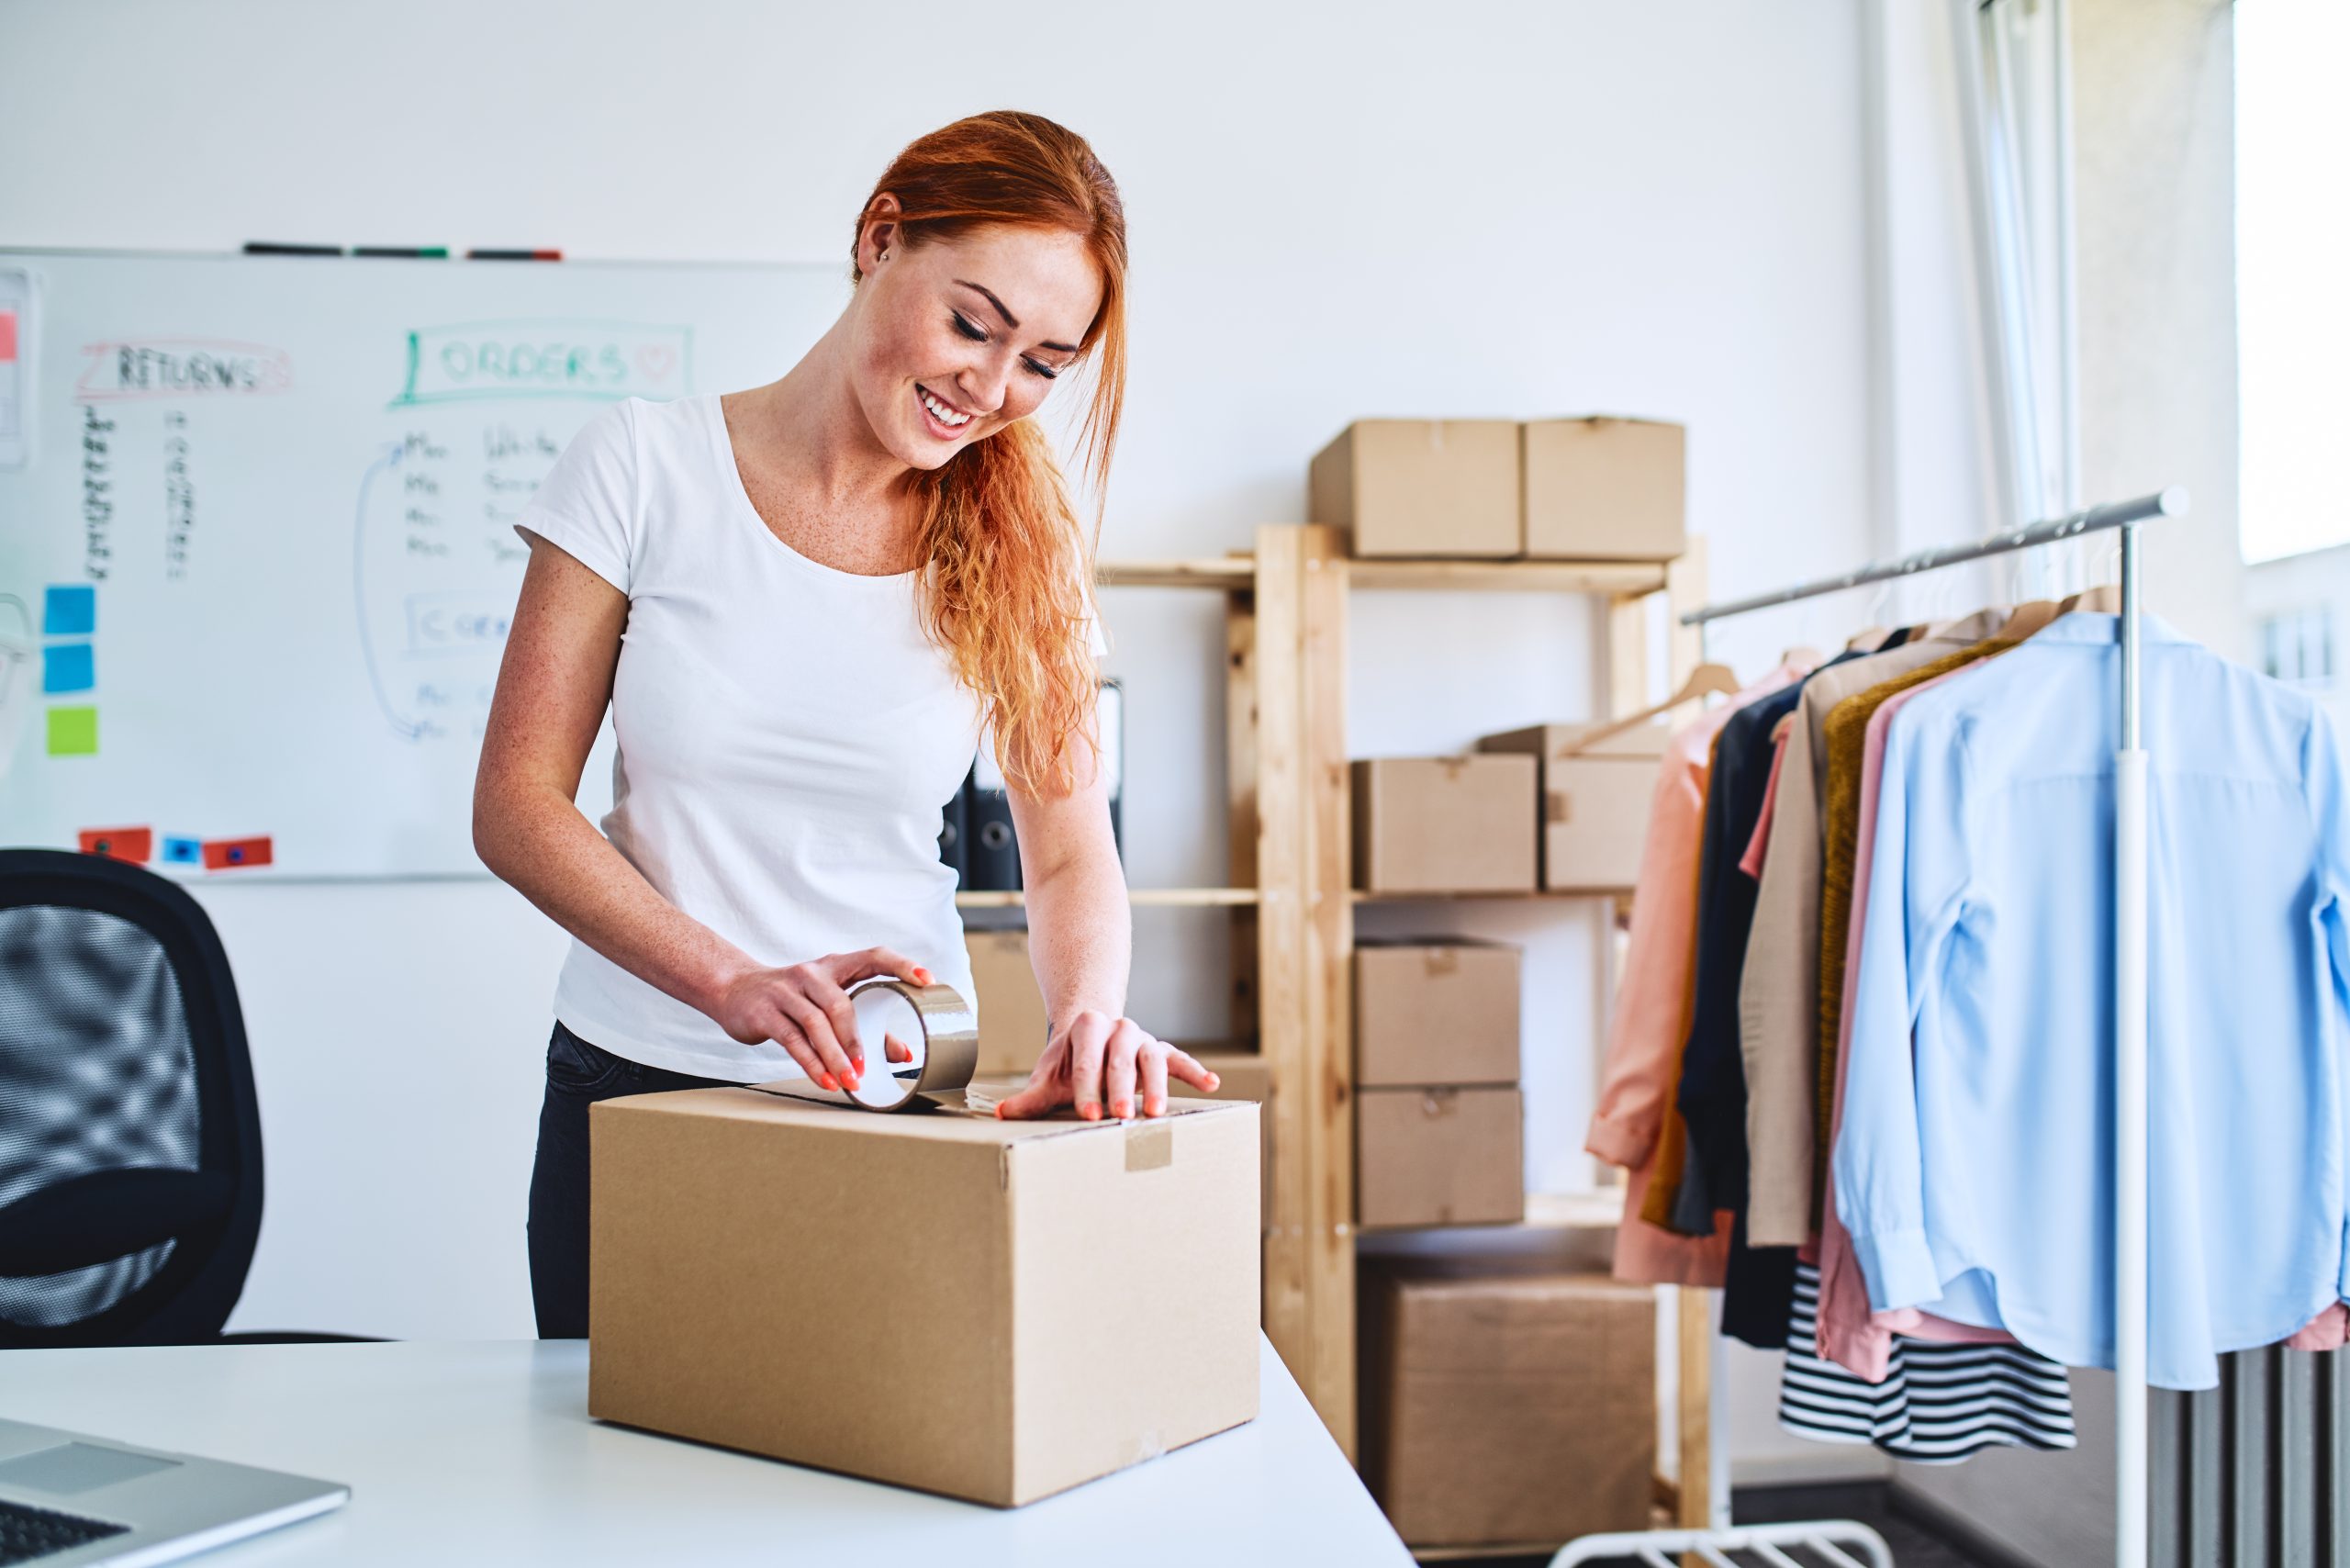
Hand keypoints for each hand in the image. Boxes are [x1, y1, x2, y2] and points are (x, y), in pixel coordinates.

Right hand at [712, 948, 931, 1092]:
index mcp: (836, 966)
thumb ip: (869, 1026)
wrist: (734, 989)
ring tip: (850, 1081)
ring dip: (836, 1056)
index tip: (927, 981)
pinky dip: (811, 1063)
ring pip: (816, 1025)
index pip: (874, 956)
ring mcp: (787, 991)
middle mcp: (812, 974)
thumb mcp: (828, 1004)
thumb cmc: (792, 998)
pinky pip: (792, 1040)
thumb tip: (905, 1053)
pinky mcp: (766, 1012)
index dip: (902, 965)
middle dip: (857, 1040)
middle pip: (841, 1005)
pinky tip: (825, 1081)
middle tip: (868, 1070)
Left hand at [993, 1009, 1219, 1120]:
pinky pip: (1179, 1059)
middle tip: (1120, 1117)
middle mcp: (1118, 1028)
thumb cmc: (1068, 1061)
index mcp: (1087, 1028)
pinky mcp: (1160, 1049)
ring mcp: (1141, 1038)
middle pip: (1121, 1059)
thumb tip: (1004, 1113)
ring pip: (1153, 1058)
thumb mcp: (1048, 1075)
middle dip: (1120, 1089)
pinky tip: (1211, 1085)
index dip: (1086, 1089)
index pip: (1087, 1061)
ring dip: (1156, 1086)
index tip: (1088, 1115)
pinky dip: (1195, 1071)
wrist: (1089, 1035)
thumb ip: (1031, 1096)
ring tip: (1155, 1114)